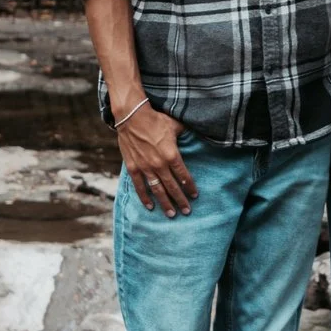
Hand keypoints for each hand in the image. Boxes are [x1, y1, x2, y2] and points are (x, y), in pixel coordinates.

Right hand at [116, 101, 197, 216]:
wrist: (131, 116)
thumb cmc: (155, 119)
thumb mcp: (175, 125)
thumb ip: (186, 133)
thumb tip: (199, 131)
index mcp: (171, 155)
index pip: (184, 176)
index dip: (190, 187)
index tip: (195, 195)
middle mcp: (159, 164)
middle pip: (172, 187)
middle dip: (180, 201)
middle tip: (187, 211)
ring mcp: (145, 167)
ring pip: (157, 190)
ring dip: (165, 203)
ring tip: (171, 214)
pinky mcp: (133, 167)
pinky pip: (139, 186)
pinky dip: (144, 197)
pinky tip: (150, 207)